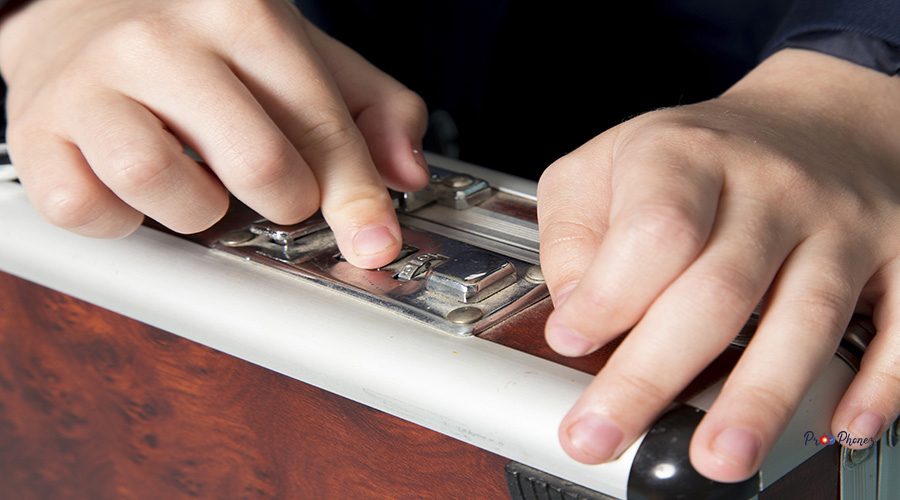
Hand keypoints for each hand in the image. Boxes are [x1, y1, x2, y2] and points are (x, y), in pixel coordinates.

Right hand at [0, 0, 428, 267]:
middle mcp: (160, 40)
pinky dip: (125, 219)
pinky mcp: (36, 130)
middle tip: (275, 190)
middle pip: (258, 165)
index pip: (318, 124)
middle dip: (284, 201)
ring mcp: (90, 83)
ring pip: (168, 190)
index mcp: (239, 13)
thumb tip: (407, 172)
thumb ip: (370, 107)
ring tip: (201, 183)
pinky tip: (139, 189)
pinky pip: (90, 212)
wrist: (81, 7)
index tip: (375, 242)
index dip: (356, 198)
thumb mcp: (298, 54)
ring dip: (203, 211)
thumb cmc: (203, 41)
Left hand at [537, 49, 899, 481]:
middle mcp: (769, 187)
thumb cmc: (696, 157)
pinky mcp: (896, 253)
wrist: (808, 122)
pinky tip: (843, 423)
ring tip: (719, 457)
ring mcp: (839, 221)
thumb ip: (573, 235)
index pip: (654, 230)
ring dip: (761, 396)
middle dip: (655, 374)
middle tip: (605, 434)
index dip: (610, 293)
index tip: (571, 340)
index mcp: (686, 157)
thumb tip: (573, 316)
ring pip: (806, 315)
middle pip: (718, 288)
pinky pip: (898, 323)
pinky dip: (877, 381)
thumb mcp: (605, 165)